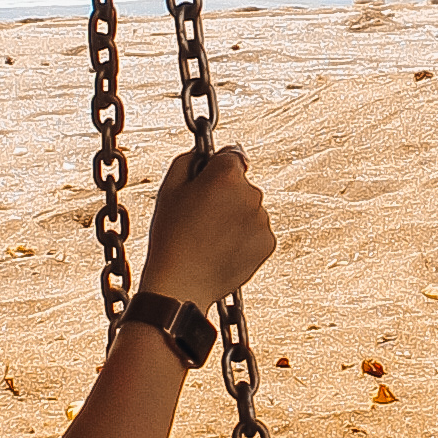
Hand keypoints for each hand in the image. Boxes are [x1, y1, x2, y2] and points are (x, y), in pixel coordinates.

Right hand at [142, 142, 274, 311]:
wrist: (181, 283)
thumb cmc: (171, 236)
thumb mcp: (169, 189)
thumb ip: (188, 160)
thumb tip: (203, 153)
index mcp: (226, 175)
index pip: (230, 156)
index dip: (215, 168)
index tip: (204, 183)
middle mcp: (251, 193)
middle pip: (241, 184)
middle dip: (226, 194)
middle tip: (201, 216)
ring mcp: (262, 220)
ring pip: (250, 209)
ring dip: (235, 217)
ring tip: (209, 236)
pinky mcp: (268, 243)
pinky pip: (258, 232)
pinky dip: (244, 238)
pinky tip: (222, 248)